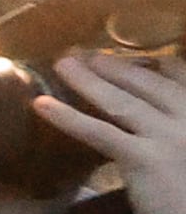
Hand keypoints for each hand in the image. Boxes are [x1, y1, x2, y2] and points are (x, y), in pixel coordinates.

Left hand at [36, 51, 185, 213]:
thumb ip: (179, 133)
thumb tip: (153, 124)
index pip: (178, 75)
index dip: (150, 65)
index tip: (129, 61)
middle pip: (148, 82)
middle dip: (115, 66)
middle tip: (86, 55)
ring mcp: (168, 136)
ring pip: (122, 101)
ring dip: (90, 79)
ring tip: (64, 64)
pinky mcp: (144, 158)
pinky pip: (101, 132)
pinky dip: (69, 117)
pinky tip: (42, 106)